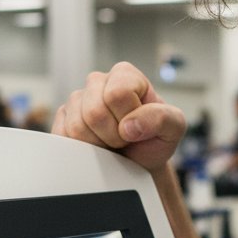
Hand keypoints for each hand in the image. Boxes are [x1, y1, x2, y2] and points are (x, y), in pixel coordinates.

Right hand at [52, 62, 185, 173]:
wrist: (139, 162)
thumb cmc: (155, 140)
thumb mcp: (174, 127)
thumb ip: (162, 119)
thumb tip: (129, 126)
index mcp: (125, 75)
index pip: (117, 94)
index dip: (129, 118)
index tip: (138, 126)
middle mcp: (98, 82)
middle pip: (94, 112)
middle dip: (114, 135)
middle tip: (124, 139)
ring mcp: (77, 100)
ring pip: (77, 127)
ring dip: (98, 145)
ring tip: (111, 144)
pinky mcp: (62, 119)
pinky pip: (63, 137)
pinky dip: (82, 151)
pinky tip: (95, 147)